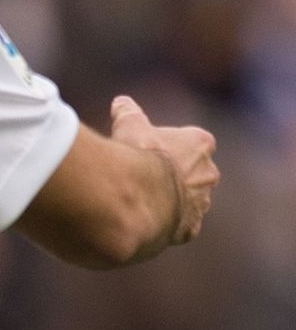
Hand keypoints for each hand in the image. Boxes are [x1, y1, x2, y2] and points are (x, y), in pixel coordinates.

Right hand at [109, 95, 219, 244]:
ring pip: (190, 200)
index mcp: (199, 144)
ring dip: (172, 199)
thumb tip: (122, 101)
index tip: (153, 148)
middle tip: (147, 175)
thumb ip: (128, 112)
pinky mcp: (189, 228)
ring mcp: (201, 203)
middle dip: (176, 174)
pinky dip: (169, 223)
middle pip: (196, 172)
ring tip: (141, 199)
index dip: (173, 144)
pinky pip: (183, 225)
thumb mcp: (128, 125)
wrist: (136, 196)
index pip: (195, 141)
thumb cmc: (135, 155)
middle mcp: (208, 173)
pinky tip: (147, 219)